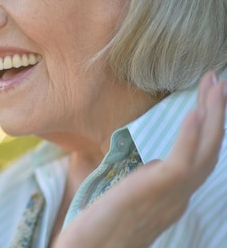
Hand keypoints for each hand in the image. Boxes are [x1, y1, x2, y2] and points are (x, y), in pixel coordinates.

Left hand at [55, 71, 226, 247]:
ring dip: (212, 116)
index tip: (206, 100)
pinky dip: (191, 135)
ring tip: (214, 85)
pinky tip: (196, 111)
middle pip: (208, 151)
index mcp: (171, 198)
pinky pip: (182, 161)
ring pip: (203, 152)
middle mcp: (177, 198)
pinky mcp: (154, 193)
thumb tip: (142, 165)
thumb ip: (138, 182)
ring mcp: (170, 197)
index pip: (197, 158)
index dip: (206, 129)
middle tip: (218, 81)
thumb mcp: (123, 199)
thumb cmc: (97, 230)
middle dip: (216, 114)